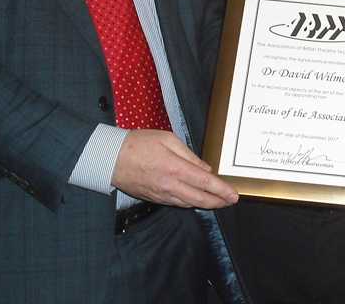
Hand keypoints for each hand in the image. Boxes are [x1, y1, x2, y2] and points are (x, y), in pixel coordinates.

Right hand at [111, 129, 238, 208]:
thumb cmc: (139, 143)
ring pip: (189, 203)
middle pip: (200, 199)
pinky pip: (177, 203)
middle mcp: (170, 186)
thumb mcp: (168, 139)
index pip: (205, 183)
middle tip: (230, 201)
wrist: (109, 159)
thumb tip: (205, 169)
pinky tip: (197, 200)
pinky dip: (190, 203)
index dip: (222, 190)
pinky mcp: (154, 199)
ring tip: (218, 201)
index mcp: (175, 168)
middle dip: (218, 202)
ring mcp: (161, 195)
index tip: (234, 195)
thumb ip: (189, 155)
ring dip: (206, 204)